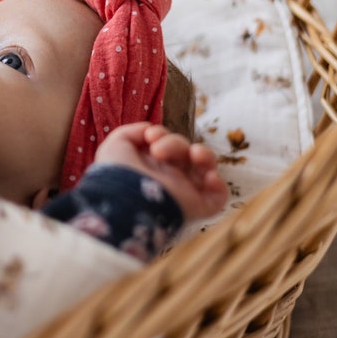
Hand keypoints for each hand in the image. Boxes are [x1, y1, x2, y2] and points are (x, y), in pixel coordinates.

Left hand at [94, 123, 227, 220]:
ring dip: (204, 155)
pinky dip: (219, 185)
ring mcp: (183, 192)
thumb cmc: (117, 172)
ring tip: (194, 155)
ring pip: (206, 170)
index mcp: (150, 165)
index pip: (167, 144)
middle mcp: (167, 178)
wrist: (122, 200)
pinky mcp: (196, 206)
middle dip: (175, 143)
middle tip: (159, 151)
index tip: (151, 136)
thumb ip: (135, 131)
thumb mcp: (117, 143)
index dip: (163, 135)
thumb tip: (151, 130)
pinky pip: (218, 197)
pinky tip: (208, 176)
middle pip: (185, 152)